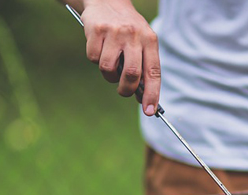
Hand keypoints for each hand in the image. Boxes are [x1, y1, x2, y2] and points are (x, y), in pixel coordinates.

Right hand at [81, 0, 160, 115]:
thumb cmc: (127, 30)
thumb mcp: (142, 42)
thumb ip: (144, 66)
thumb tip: (142, 98)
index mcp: (150, 40)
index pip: (153, 72)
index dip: (152, 94)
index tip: (149, 111)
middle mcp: (134, 35)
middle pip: (131, 75)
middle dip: (126, 89)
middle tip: (123, 91)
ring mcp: (115, 32)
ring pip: (109, 69)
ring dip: (108, 75)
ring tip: (111, 64)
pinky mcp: (97, 30)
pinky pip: (93, 58)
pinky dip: (95, 59)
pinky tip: (99, 47)